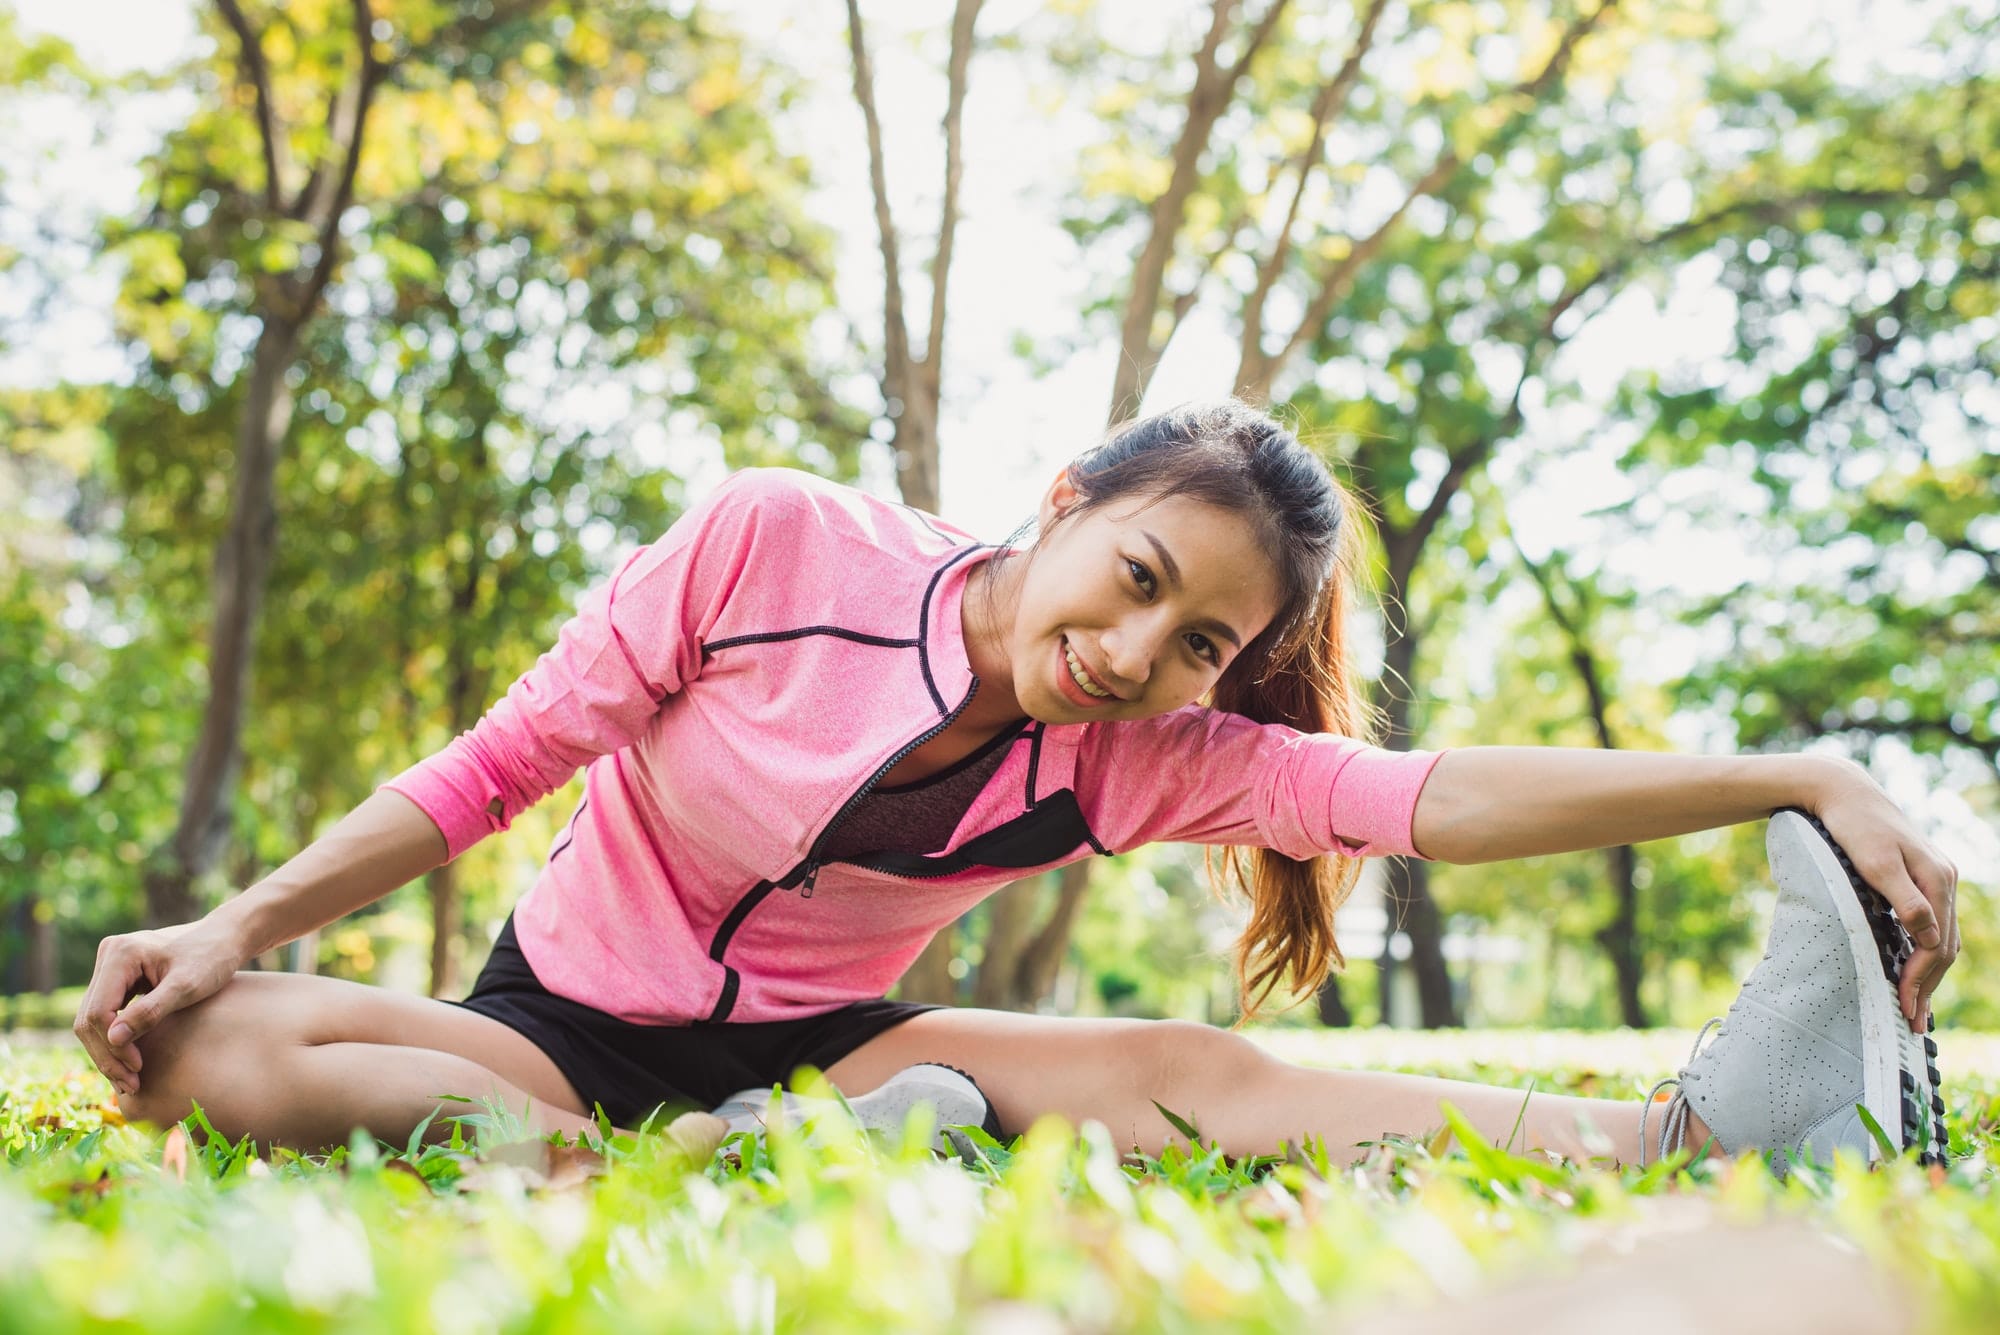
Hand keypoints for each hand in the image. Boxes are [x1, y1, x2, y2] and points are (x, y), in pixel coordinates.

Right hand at [73, 917, 246, 1096]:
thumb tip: (114, 1039)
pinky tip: (131, 1062)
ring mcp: (111, 966)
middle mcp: (109, 955)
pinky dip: (116, 1039)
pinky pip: (107, 1014)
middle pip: (89, 1018)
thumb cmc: (213, 957)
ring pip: (94, 1019)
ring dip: (109, 1051)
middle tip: (131, 1085)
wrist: (227, 938)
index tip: (137, 1069)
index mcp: (120, 953)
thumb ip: (151, 1011)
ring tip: (130, 1081)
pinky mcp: (119, 977)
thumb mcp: (188, 986)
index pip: (98, 1012)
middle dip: (107, 1055)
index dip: (112, 1046)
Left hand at [1808, 758, 1959, 1031]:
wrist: (1841, 791)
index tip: (1903, 1007)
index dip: (1920, 979)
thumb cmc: (1853, 826)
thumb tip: (1928, 937)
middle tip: (1913, 1023)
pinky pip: (1930, 924)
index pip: (1936, 944)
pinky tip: (1913, 971)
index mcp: (1938, 878)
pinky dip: (1924, 952)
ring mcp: (1934, 877)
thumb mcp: (1876, 864)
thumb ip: (1905, 900)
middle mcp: (1944, 879)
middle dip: (1928, 986)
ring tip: (1916, 1008)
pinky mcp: (1918, 877)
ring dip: (1928, 975)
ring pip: (1940, 938)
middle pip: (1943, 946)